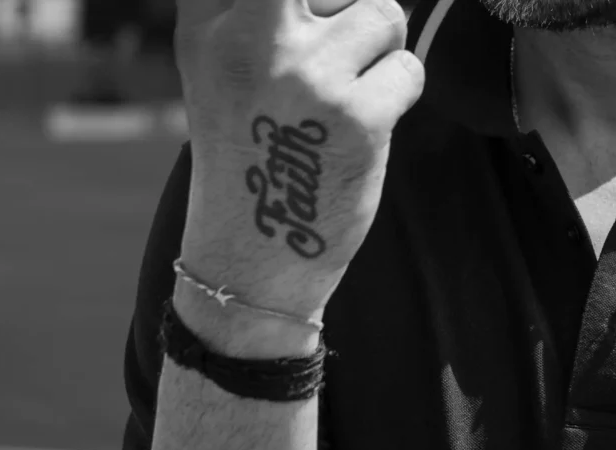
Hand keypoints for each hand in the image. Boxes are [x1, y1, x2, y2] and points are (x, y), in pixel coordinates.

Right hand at [171, 0, 422, 346]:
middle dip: (352, 3)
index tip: (309, 13)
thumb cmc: (251, 152)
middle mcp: (250, 39)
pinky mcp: (357, 117)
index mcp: (207, 24)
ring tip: (348, 92)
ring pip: (382, 12)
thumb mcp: (222, 68)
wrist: (251, 257)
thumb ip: (265, 12)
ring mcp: (306, 77)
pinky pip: (408, 68)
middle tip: (344, 42)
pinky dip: (399, 93)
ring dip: (381, 48)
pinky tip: (364, 126)